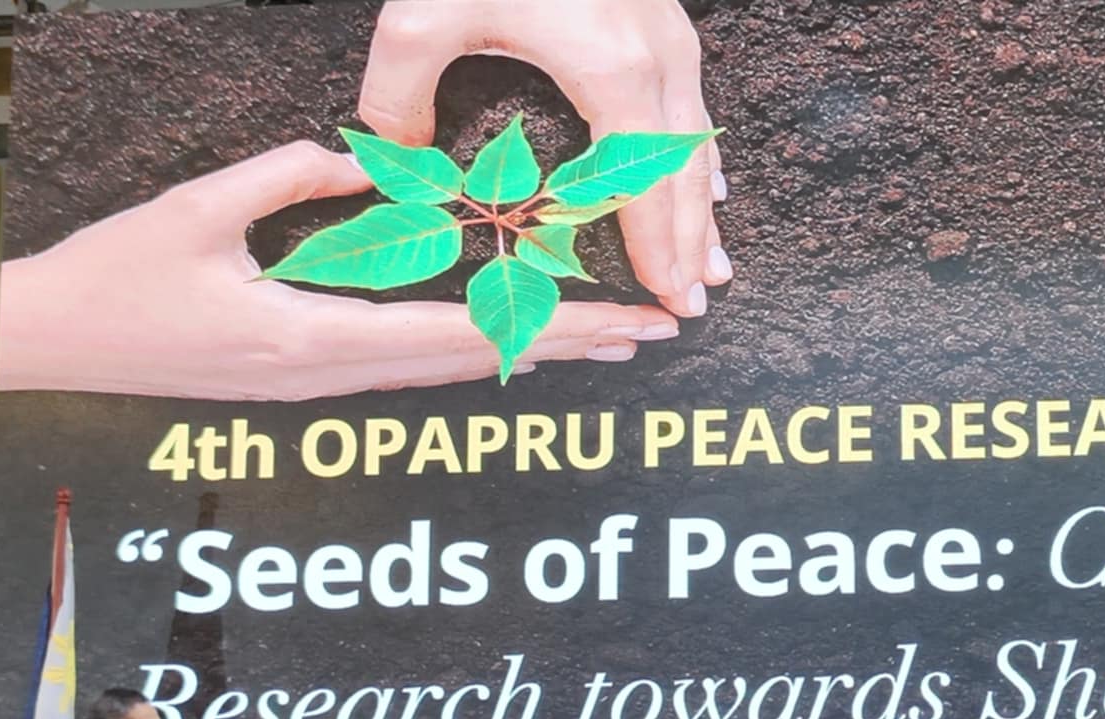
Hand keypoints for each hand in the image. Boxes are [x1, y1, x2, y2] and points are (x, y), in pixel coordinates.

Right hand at [0, 142, 678, 400]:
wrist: (46, 344)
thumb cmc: (113, 280)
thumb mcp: (195, 213)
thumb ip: (285, 182)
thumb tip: (366, 163)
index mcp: (309, 344)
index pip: (455, 336)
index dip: (544, 330)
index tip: (617, 324)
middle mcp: (326, 379)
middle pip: (471, 362)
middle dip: (567, 347)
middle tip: (653, 335)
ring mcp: (316, 387)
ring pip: (446, 370)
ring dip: (527, 354)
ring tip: (607, 344)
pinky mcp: (302, 378)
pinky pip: (408, 365)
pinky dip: (471, 352)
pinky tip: (509, 348)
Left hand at [361, 0, 728, 315]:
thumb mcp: (422, 19)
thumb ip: (399, 99)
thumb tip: (394, 160)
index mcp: (610, 71)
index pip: (640, 183)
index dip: (653, 244)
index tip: (659, 293)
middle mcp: (656, 60)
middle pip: (684, 174)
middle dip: (690, 243)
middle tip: (689, 304)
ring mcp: (669, 38)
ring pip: (699, 143)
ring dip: (704, 207)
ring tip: (709, 264)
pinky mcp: (663, 21)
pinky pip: (693, 106)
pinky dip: (699, 156)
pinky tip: (705, 183)